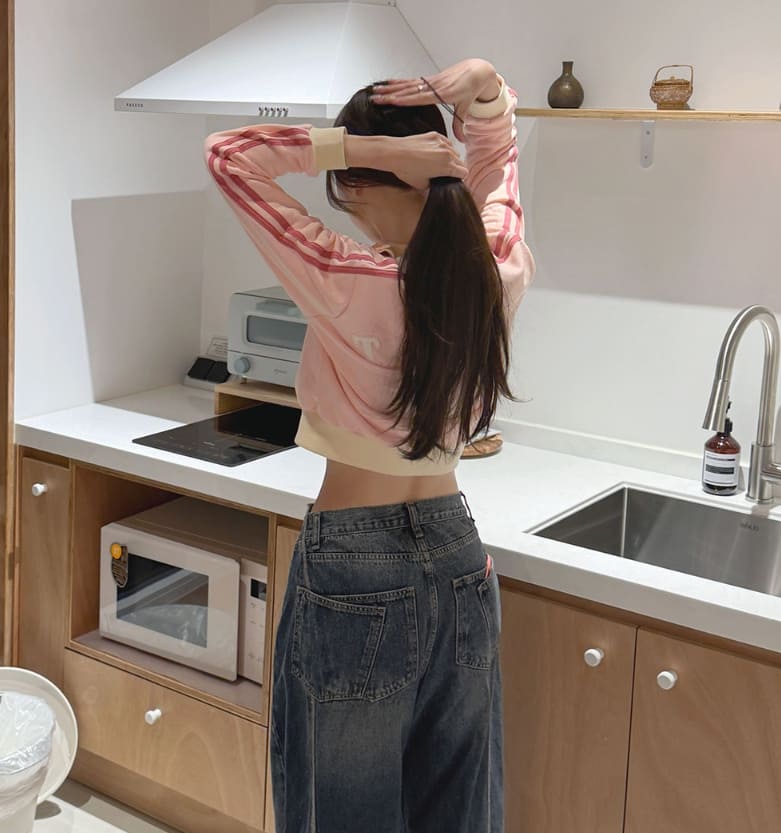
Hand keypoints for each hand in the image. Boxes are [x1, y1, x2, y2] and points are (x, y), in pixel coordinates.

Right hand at [372, 59, 500, 141]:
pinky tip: (388, 83)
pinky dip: (398, 82)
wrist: (477, 71)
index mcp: (441, 94)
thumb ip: (460, 124)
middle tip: (376, 97)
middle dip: (390, 94)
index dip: (405, 99)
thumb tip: (461, 141)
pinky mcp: (429, 78)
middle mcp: (433, 86)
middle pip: (408, 90)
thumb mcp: (466, 107)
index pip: (419, 97)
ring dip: (390, 88)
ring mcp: (430, 81)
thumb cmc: (472, 89)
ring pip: (406, 84)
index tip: (392, 101)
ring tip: (376, 90)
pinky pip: (411, 80)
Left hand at [384, 132, 467, 189]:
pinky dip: (444, 148)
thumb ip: (435, 184)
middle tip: (445, 172)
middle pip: (460, 161)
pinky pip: (446, 142)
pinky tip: (434, 153)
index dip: (459, 177)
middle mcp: (447, 152)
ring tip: (438, 162)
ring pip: (454, 151)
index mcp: (447, 166)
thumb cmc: (406, 168)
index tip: (453, 178)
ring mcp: (441, 142)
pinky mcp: (435, 135)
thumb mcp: (422, 184)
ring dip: (450, 157)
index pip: (464, 172)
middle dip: (455, 167)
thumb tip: (438, 183)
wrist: (394, 153)